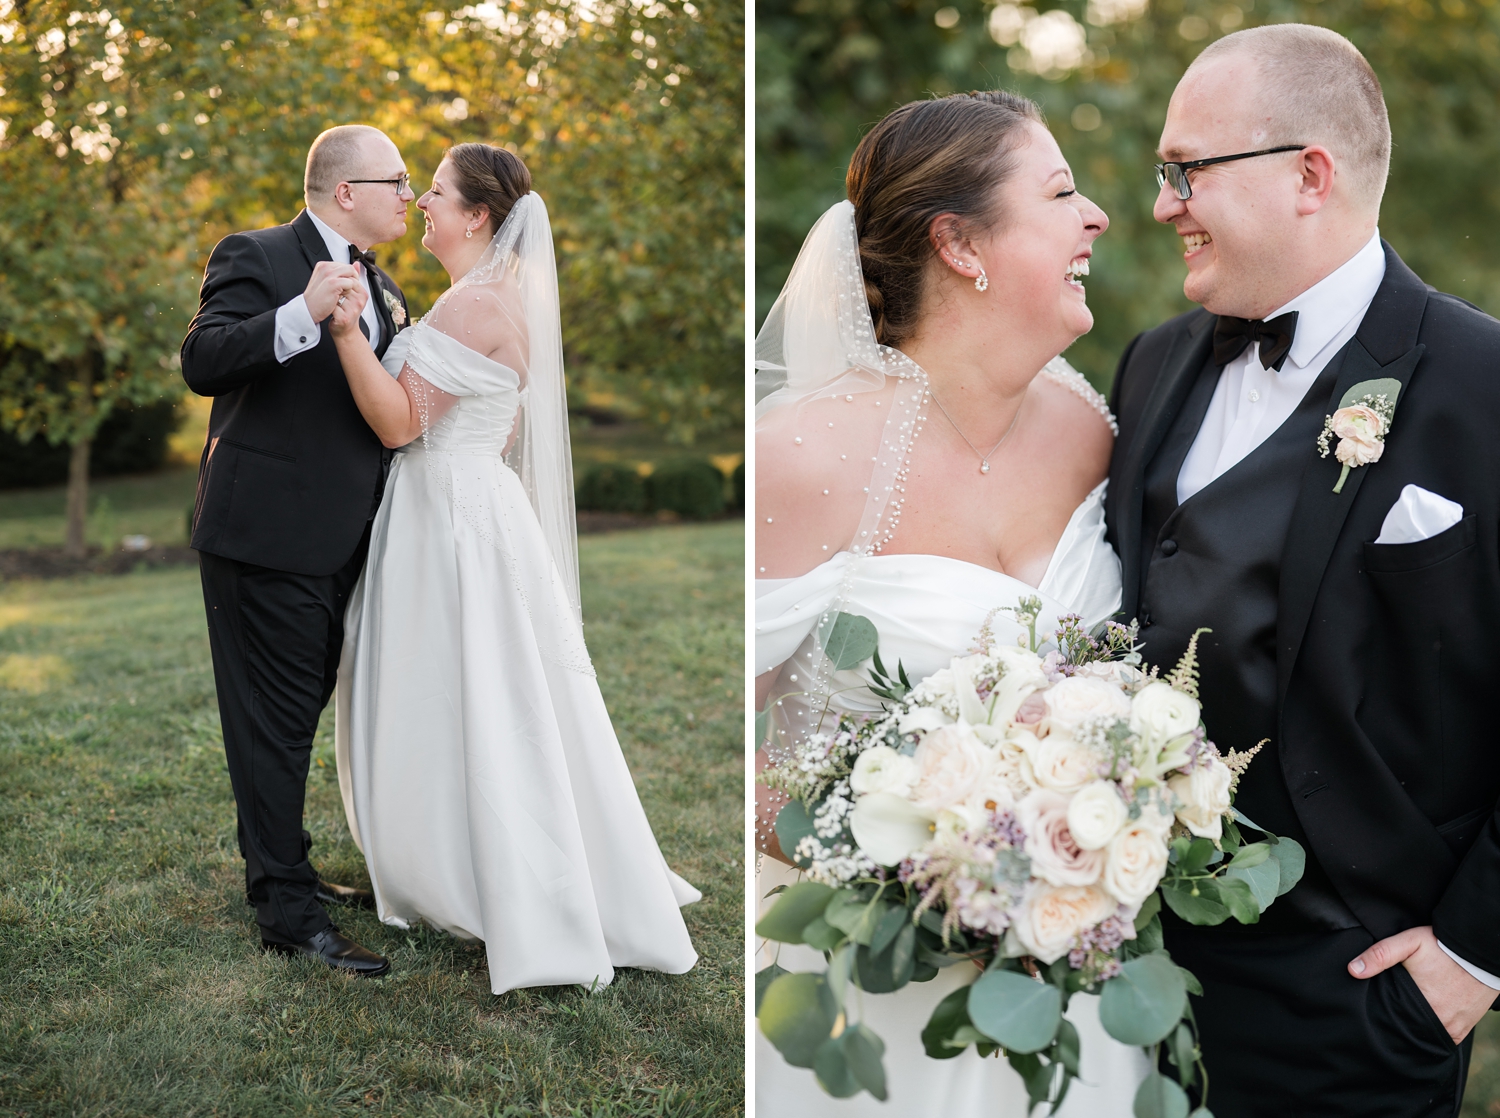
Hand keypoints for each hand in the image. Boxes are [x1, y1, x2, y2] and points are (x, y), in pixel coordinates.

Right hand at [304, 260, 362, 320]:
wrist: (309, 309)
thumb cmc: (318, 298)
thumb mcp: (329, 282)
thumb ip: (341, 273)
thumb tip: (357, 264)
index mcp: (323, 265)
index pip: (344, 265)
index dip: (348, 276)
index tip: (344, 285)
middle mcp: (325, 267)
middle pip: (349, 268)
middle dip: (352, 279)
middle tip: (345, 290)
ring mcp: (329, 274)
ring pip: (351, 273)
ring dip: (351, 284)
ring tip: (342, 292)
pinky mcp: (333, 283)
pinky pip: (350, 283)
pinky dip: (349, 290)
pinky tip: (340, 296)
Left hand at [328, 275, 368, 339]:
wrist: (344, 331)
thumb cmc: (346, 310)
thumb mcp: (352, 293)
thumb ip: (353, 278)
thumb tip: (356, 263)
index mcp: (363, 293)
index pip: (349, 278)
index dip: (339, 282)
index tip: (338, 290)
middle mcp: (360, 301)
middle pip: (342, 286)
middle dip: (335, 290)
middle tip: (334, 298)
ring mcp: (353, 310)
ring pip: (335, 294)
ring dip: (330, 298)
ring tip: (333, 304)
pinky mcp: (344, 318)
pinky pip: (331, 305)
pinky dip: (327, 307)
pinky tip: (329, 310)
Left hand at [1349, 924, 1494, 1042]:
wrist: (1481, 952)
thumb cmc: (1443, 947)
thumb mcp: (1409, 942)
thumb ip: (1381, 954)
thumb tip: (1352, 970)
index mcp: (1422, 1005)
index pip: (1391, 1019)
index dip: (1379, 1014)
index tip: (1370, 1010)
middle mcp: (1439, 1023)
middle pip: (1406, 1029)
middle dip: (1394, 1021)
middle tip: (1385, 1010)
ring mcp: (1452, 1029)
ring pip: (1423, 1035)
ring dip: (1412, 1027)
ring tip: (1401, 1014)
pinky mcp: (1462, 1030)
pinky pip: (1441, 1037)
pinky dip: (1429, 1030)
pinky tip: (1418, 1019)